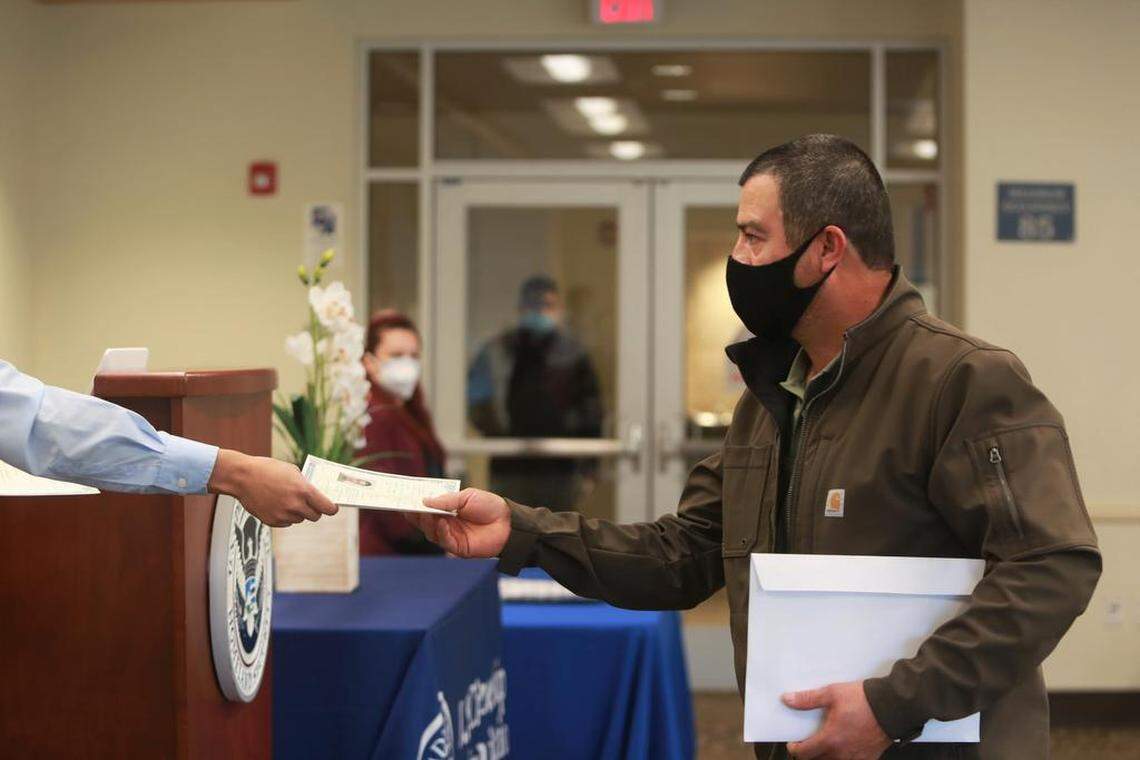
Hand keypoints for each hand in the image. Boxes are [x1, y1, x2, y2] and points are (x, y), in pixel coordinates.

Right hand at [207, 449, 337, 526]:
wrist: (242, 477)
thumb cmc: (268, 470)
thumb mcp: (292, 471)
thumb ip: (306, 485)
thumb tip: (317, 495)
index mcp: (303, 491)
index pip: (327, 508)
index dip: (332, 508)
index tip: (333, 507)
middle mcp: (295, 505)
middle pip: (315, 516)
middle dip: (314, 510)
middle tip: (310, 503)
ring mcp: (283, 515)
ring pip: (300, 519)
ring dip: (298, 512)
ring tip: (288, 499)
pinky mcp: (272, 521)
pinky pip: (286, 522)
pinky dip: (285, 516)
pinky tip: (277, 504)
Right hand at [406, 488, 510, 557]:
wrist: (508, 522)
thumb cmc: (490, 507)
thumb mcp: (467, 497)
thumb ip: (446, 500)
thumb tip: (424, 500)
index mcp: (447, 510)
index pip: (426, 509)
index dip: (415, 505)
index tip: (404, 500)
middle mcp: (446, 524)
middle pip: (425, 522)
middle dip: (416, 515)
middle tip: (410, 507)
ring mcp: (451, 536)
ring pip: (431, 533)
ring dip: (428, 523)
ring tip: (428, 513)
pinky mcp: (458, 548)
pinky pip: (444, 542)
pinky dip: (441, 532)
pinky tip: (442, 523)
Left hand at [783, 681, 890, 758]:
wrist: (892, 706)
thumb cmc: (864, 700)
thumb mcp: (832, 694)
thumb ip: (808, 699)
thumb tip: (788, 700)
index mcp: (830, 740)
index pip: (804, 753)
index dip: (795, 749)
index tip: (793, 744)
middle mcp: (842, 753)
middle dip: (809, 754)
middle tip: (808, 744)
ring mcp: (856, 758)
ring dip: (826, 757)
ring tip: (825, 745)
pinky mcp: (869, 758)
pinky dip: (844, 758)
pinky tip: (844, 749)